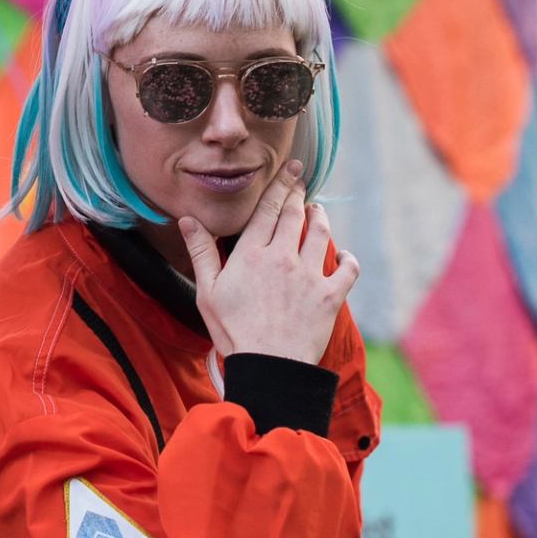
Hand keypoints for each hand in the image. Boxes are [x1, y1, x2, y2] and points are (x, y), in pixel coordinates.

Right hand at [179, 165, 359, 365]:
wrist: (269, 367)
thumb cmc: (233, 332)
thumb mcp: (207, 292)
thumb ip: (201, 253)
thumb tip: (188, 220)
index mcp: (252, 254)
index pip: (267, 209)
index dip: (278, 186)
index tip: (288, 170)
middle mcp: (283, 257)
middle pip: (293, 214)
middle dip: (298, 192)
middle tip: (301, 179)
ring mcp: (310, 275)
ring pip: (320, 233)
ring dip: (320, 217)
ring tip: (317, 210)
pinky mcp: (331, 296)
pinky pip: (348, 269)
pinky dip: (348, 258)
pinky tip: (343, 254)